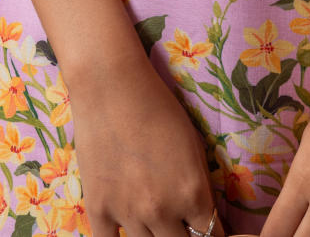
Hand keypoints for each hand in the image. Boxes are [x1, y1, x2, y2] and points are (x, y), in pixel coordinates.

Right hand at [69, 56, 221, 236]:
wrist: (112, 87)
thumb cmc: (159, 107)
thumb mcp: (193, 146)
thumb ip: (199, 187)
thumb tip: (203, 218)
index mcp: (192, 193)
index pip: (210, 236)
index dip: (211, 236)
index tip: (207, 231)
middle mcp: (163, 210)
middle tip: (180, 227)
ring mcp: (128, 213)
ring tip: (155, 225)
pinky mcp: (98, 209)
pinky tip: (127, 232)